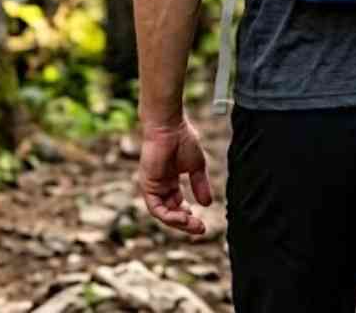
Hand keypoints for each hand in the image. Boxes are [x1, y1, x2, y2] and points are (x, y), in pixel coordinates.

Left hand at [138, 117, 212, 234]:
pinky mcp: (147, 186)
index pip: (177, 204)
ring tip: (194, 225)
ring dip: (178, 222)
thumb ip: (200, 185)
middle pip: (171, 211)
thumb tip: (207, 204)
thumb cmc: (183, 140)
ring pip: (163, 213)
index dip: (188, 215)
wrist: (170, 126)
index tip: (202, 222)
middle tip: (200, 229)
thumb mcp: (196, 166)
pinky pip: (156, 208)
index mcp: (170, 181)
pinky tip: (183, 216)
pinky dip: (169, 215)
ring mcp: (153, 187)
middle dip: (185, 223)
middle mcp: (160, 186)